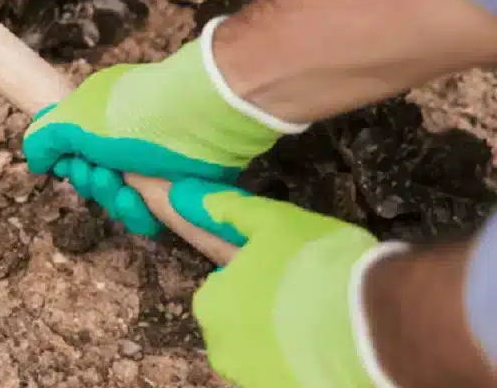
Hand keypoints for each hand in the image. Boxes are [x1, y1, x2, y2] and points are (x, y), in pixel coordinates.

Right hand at [23, 17, 306, 237]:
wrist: (197, 123)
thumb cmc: (131, 116)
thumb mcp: (73, 119)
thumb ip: (44, 139)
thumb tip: (35, 159)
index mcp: (100, 116)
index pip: (72, 147)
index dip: (66, 160)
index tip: (70, 162)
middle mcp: (123, 140)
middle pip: (91, 177)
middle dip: (90, 180)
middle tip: (101, 172)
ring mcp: (149, 165)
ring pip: (114, 199)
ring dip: (111, 198)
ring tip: (124, 187)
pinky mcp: (173, 189)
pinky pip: (144, 214)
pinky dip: (137, 213)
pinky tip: (140, 202)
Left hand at [187, 184, 390, 387]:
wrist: (374, 324)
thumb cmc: (316, 263)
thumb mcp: (273, 221)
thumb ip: (231, 211)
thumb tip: (191, 196)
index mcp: (212, 303)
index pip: (221, 288)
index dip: (251, 278)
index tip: (283, 273)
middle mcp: (222, 347)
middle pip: (240, 323)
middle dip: (265, 309)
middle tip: (307, 292)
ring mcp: (252, 377)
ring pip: (264, 352)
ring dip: (286, 338)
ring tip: (326, 319)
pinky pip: (288, 374)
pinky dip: (303, 363)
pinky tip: (332, 347)